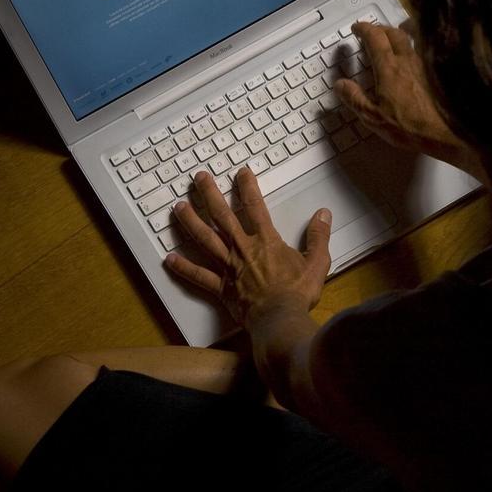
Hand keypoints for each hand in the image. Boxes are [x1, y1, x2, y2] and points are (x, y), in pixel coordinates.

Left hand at [164, 167, 331, 324]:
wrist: (279, 319)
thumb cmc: (297, 293)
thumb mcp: (317, 262)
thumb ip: (318, 236)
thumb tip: (323, 214)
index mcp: (266, 242)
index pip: (255, 207)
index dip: (248, 187)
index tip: (241, 172)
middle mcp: (243, 249)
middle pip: (222, 216)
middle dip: (209, 194)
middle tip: (198, 178)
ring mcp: (229, 267)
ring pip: (205, 239)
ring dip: (190, 222)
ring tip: (178, 207)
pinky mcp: (221, 287)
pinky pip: (198, 275)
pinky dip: (183, 268)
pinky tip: (169, 259)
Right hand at [335, 21, 485, 180]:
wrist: (447, 133)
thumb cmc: (410, 127)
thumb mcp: (374, 118)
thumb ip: (355, 99)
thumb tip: (340, 84)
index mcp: (389, 68)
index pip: (374, 38)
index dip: (364, 29)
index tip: (357, 28)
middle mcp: (408, 59)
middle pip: (394, 32)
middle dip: (381, 28)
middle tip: (374, 31)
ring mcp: (427, 63)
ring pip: (414, 36)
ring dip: (402, 30)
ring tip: (398, 31)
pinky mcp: (441, 71)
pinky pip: (429, 48)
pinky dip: (421, 43)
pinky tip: (421, 50)